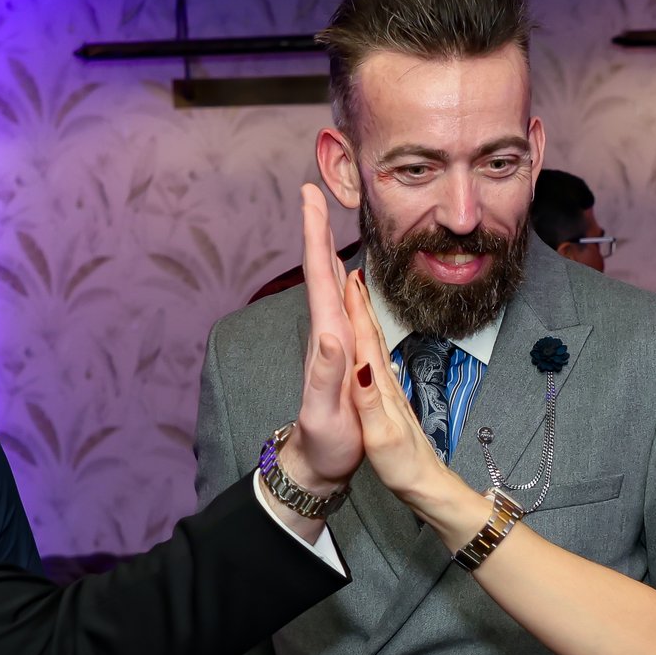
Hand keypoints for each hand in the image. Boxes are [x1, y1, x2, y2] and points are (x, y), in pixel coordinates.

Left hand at [278, 184, 361, 491]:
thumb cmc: (325, 442)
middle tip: (312, 191)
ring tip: (324, 217)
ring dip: (326, 248)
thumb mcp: (325, 412)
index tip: (309, 198)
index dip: (315, 236)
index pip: (319, 277)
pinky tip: (346, 273)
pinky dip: (342, 281)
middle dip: (317, 230)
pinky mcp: (342, 352)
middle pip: (321, 271)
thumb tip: (333, 332)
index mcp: (326, 339)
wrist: (318, 464)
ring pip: (329, 285)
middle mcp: (327, 333)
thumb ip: (327, 374)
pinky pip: (342, 306)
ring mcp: (333, 341)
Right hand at [340, 266, 480, 534]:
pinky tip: (365, 334)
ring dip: (360, 309)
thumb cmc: (404, 466)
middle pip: (367, 325)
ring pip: (370, 337)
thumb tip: (359, 364)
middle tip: (343, 262)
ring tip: (351, 284)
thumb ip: (369, 399)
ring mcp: (387, 385)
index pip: (361, 332)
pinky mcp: (386, 395)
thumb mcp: (382, 436)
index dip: (350, 299)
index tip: (340, 265)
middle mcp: (384, 376)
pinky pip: (371, 354)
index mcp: (378, 382)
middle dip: (353, 292)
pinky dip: (365, 335)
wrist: (427, 485)